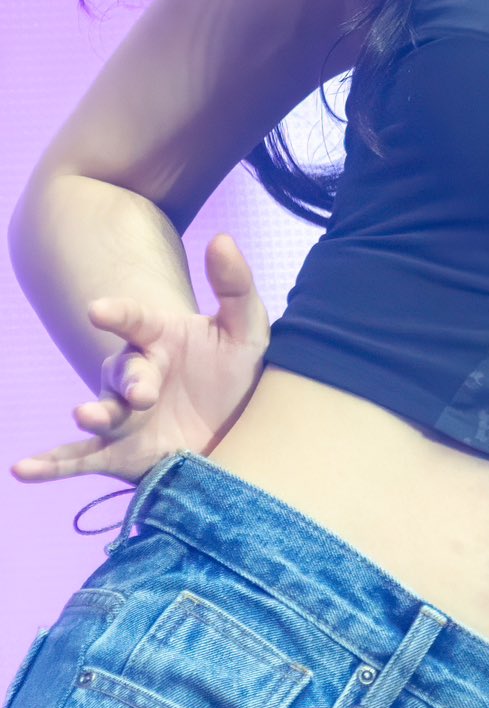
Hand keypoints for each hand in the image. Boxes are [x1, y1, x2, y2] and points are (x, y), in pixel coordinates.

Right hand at [10, 232, 269, 486]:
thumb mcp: (246, 328)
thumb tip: (223, 238)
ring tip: (86, 416)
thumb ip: (234, 284)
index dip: (117, 314)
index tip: (98, 310)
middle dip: (130, 381)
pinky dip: (51, 465)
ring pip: (102, 412)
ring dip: (94, 415)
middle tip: (143, 393)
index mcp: (159, 339)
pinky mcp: (120, 453)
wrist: (241, 432)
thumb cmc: (237, 373)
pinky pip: (80, 458)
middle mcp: (136, 374)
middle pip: (123, 372)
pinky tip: (23, 469)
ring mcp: (125, 415)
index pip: (135, 320)